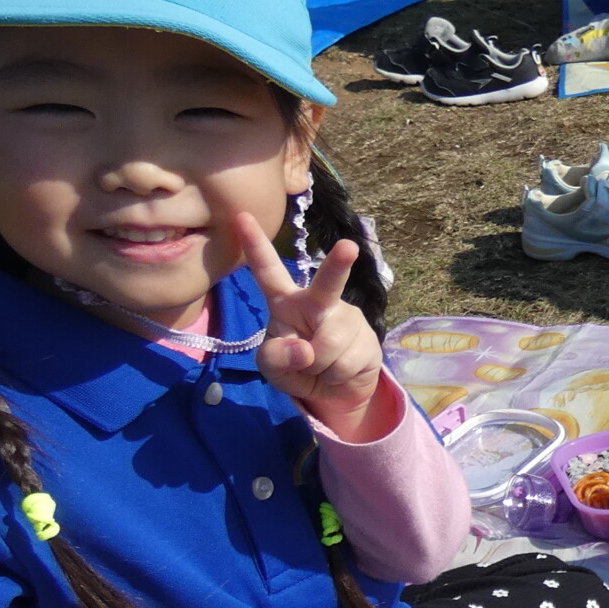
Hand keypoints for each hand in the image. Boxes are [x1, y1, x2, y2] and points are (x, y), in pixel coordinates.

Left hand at [236, 211, 393, 442]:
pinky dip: (337, 375)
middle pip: (327, 282)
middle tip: (348, 247)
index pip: (268, 272)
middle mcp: (319, 301)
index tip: (241, 216)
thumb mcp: (272, 368)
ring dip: (320, 366)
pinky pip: (346, 362)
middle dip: (338, 264)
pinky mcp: (367, 336)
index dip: (255, 245)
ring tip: (321, 367)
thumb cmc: (296, 369)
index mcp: (286, 302)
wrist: (335, 391)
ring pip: (329, 345)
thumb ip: (275, 358)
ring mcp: (346, 317)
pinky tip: (339, 369)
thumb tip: (305, 351)